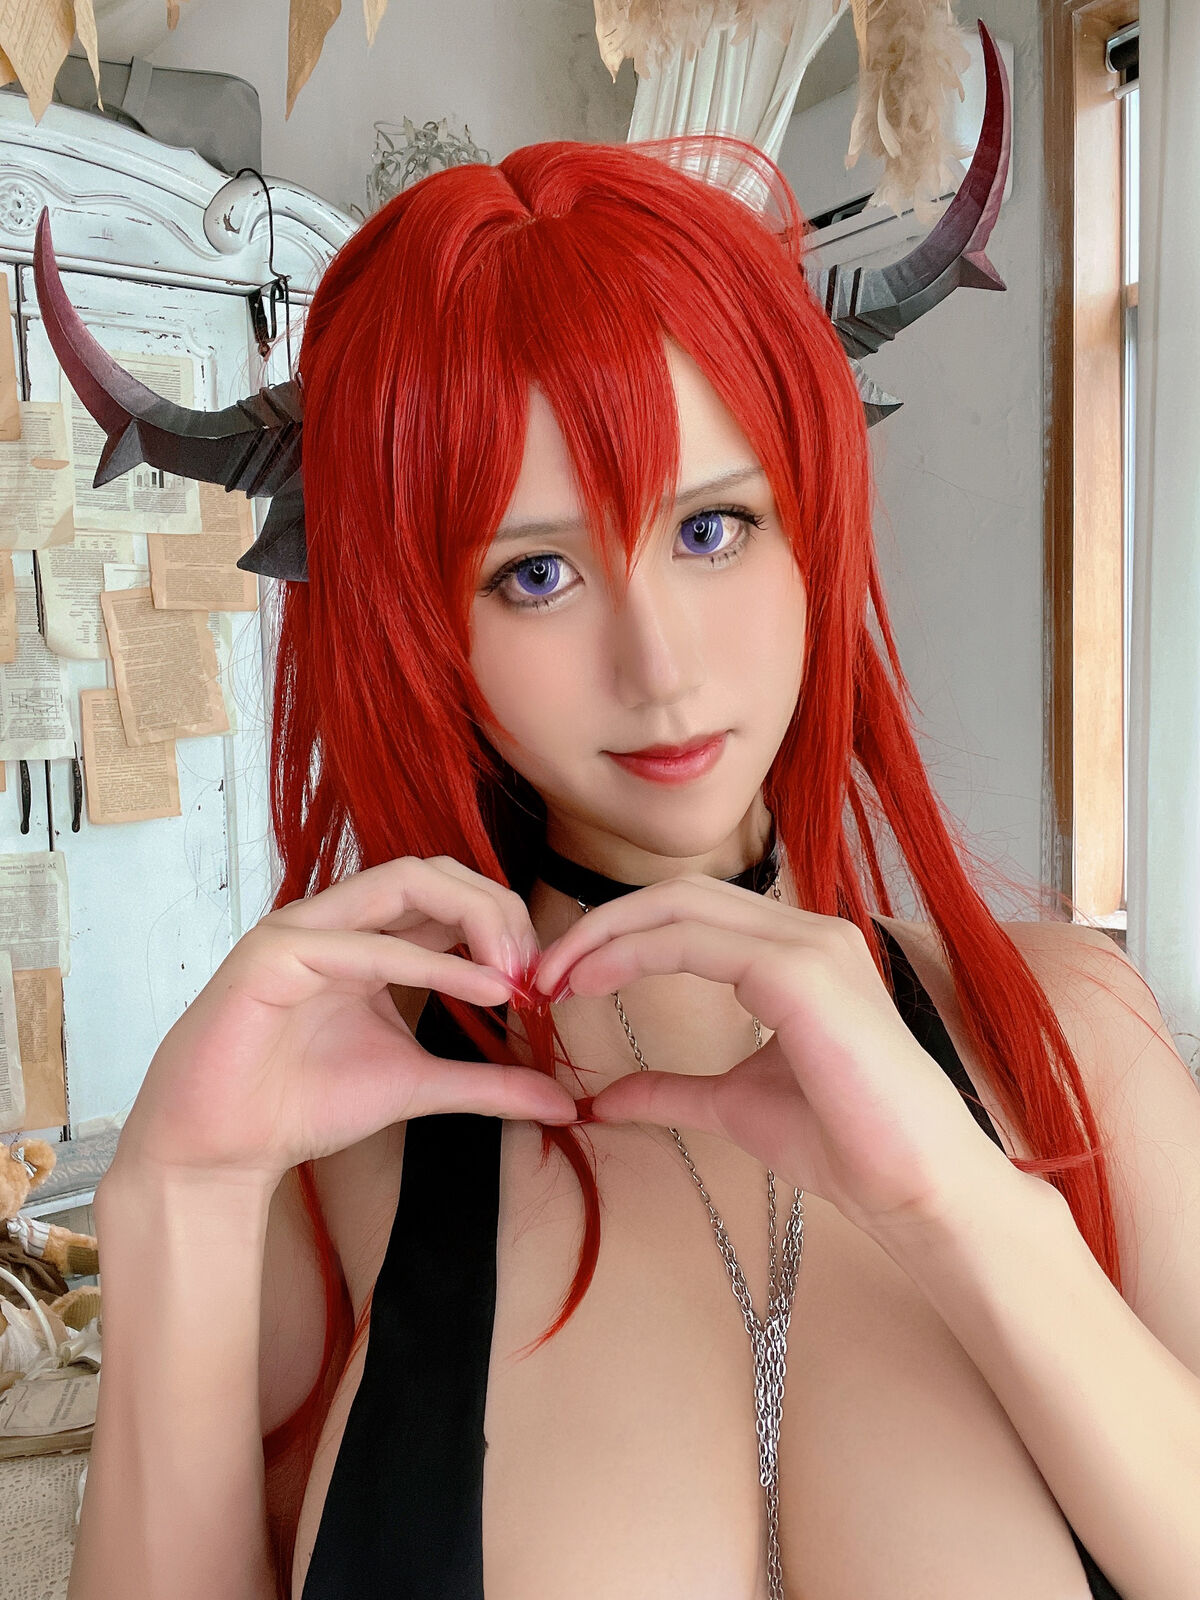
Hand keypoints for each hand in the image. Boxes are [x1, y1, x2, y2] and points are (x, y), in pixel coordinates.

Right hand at [111, 856, 576, 1191]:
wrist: (222, 1151)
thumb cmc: (304, 1106)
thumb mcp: (420, 1086)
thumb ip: (489, 1084)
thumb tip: (565, 1104)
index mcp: (368, 935)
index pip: (449, 893)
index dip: (507, 922)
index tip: (547, 980)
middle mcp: (337, 919)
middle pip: (436, 872)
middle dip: (499, 908)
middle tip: (539, 968)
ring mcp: (302, 929)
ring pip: (402, 881)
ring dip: (474, 918)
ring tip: (517, 973)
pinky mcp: (272, 955)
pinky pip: (363, 944)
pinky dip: (432, 962)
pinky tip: (483, 989)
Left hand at [531, 876, 1019, 1235]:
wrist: (915, 1188)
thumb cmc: (846, 1144)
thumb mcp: (734, 1106)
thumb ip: (670, 1090)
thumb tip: (600, 1100)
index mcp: (796, 953)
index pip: (689, 912)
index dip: (617, 934)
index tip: (560, 979)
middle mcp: (806, 932)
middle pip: (678, 894)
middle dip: (600, 925)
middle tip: (541, 973)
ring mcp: (809, 945)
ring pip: (681, 905)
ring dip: (605, 935)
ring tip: (554, 979)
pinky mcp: (804, 972)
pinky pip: (697, 941)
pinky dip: (632, 954)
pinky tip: (591, 985)